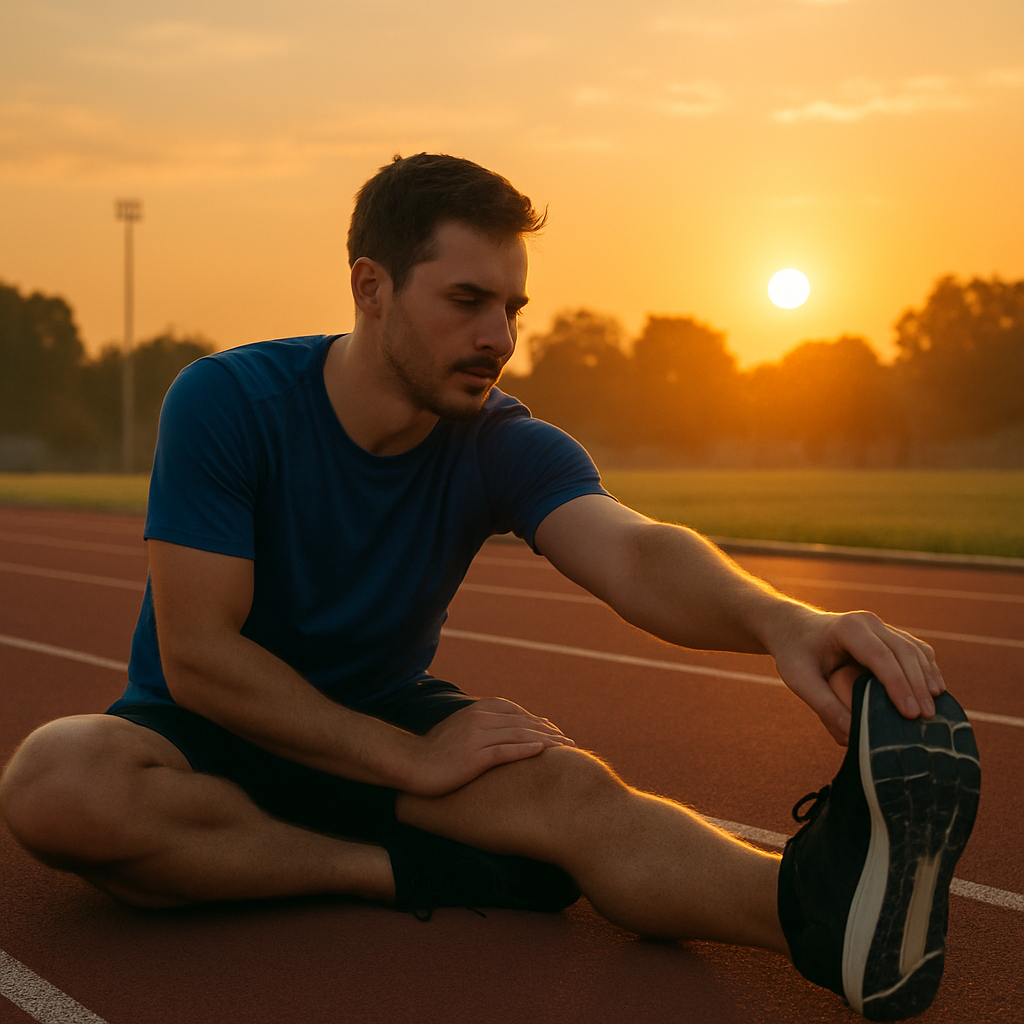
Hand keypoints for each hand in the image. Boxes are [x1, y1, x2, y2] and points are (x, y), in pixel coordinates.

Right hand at [397, 697, 575, 796]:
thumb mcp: (458, 730)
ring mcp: (477, 736)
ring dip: (546, 740)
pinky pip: (505, 751)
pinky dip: (526, 749)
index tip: (554, 730)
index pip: (515, 711)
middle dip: (549, 730)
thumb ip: (478, 726)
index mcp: (476, 710)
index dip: (537, 720)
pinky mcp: (474, 756)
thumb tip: (497, 731)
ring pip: (519, 734)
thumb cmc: (433, 752)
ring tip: (566, 747)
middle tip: (568, 740)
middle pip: (522, 721)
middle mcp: (479, 718)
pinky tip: (543, 751)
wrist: (409, 764)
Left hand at [770, 606, 945, 745]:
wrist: (794, 628)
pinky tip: (933, 691)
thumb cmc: (795, 653)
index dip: (898, 685)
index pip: (880, 656)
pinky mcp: (888, 634)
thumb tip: (852, 733)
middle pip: (903, 652)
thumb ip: (823, 704)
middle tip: (927, 717)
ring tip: (934, 708)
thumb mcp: (798, 679)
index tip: (910, 713)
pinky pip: (914, 650)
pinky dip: (926, 669)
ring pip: (914, 650)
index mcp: (847, 628)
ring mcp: (881, 626)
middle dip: (917, 686)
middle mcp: (868, 622)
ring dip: (926, 678)